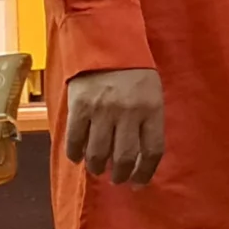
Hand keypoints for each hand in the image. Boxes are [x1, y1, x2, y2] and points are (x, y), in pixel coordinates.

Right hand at [64, 68, 164, 185]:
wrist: (107, 45)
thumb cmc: (134, 74)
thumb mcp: (153, 95)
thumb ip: (149, 123)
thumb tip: (140, 158)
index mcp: (152, 110)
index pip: (152, 151)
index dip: (145, 173)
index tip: (139, 183)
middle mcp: (128, 113)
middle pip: (124, 157)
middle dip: (120, 175)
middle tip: (117, 179)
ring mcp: (102, 111)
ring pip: (98, 153)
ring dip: (97, 167)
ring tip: (98, 169)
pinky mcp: (80, 107)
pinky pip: (75, 140)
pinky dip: (76, 154)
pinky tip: (78, 158)